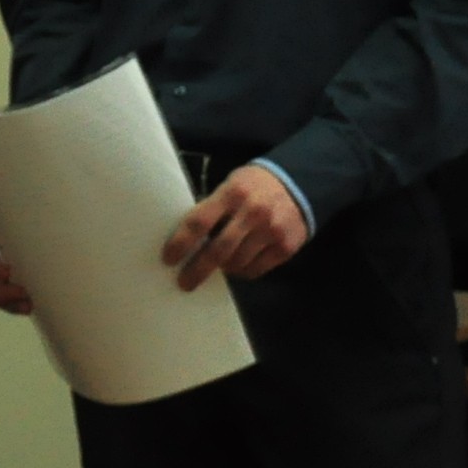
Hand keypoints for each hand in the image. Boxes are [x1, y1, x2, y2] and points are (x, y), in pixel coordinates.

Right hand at [0, 205, 34, 315]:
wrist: (18, 205)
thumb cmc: (10, 198)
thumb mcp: (6, 204)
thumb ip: (12, 214)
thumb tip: (36, 222)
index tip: (8, 271)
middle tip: (21, 290)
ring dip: (5, 301)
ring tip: (28, 303)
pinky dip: (12, 304)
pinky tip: (29, 305)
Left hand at [162, 165, 310, 289]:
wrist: (299, 184)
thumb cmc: (254, 185)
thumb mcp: (231, 185)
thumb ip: (214, 206)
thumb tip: (189, 236)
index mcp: (232, 193)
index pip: (200, 221)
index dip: (181, 242)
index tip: (168, 258)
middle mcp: (251, 213)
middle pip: (217, 250)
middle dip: (197, 269)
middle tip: (184, 282)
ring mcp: (270, 232)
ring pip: (236, 263)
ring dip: (221, 269)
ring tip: (215, 268)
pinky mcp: (284, 247)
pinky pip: (255, 269)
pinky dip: (241, 272)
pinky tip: (236, 267)